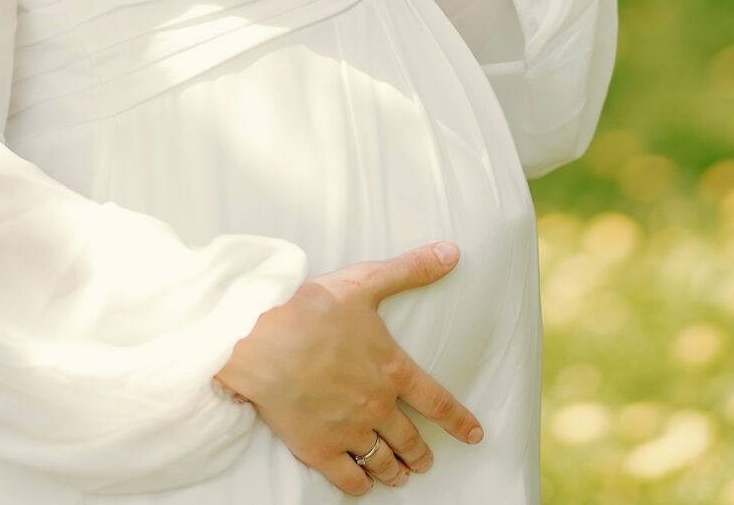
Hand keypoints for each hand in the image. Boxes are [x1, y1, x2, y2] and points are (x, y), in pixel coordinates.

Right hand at [214, 242, 483, 492]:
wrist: (259, 339)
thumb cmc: (310, 308)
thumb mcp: (365, 281)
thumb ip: (411, 270)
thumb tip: (451, 252)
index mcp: (392, 369)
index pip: (437, 403)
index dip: (459, 422)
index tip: (474, 435)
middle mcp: (376, 405)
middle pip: (410, 440)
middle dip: (420, 454)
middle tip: (424, 462)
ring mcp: (348, 430)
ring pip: (383, 461)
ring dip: (395, 471)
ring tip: (399, 475)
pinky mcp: (318, 448)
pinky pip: (348, 479)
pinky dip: (360, 485)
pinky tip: (363, 484)